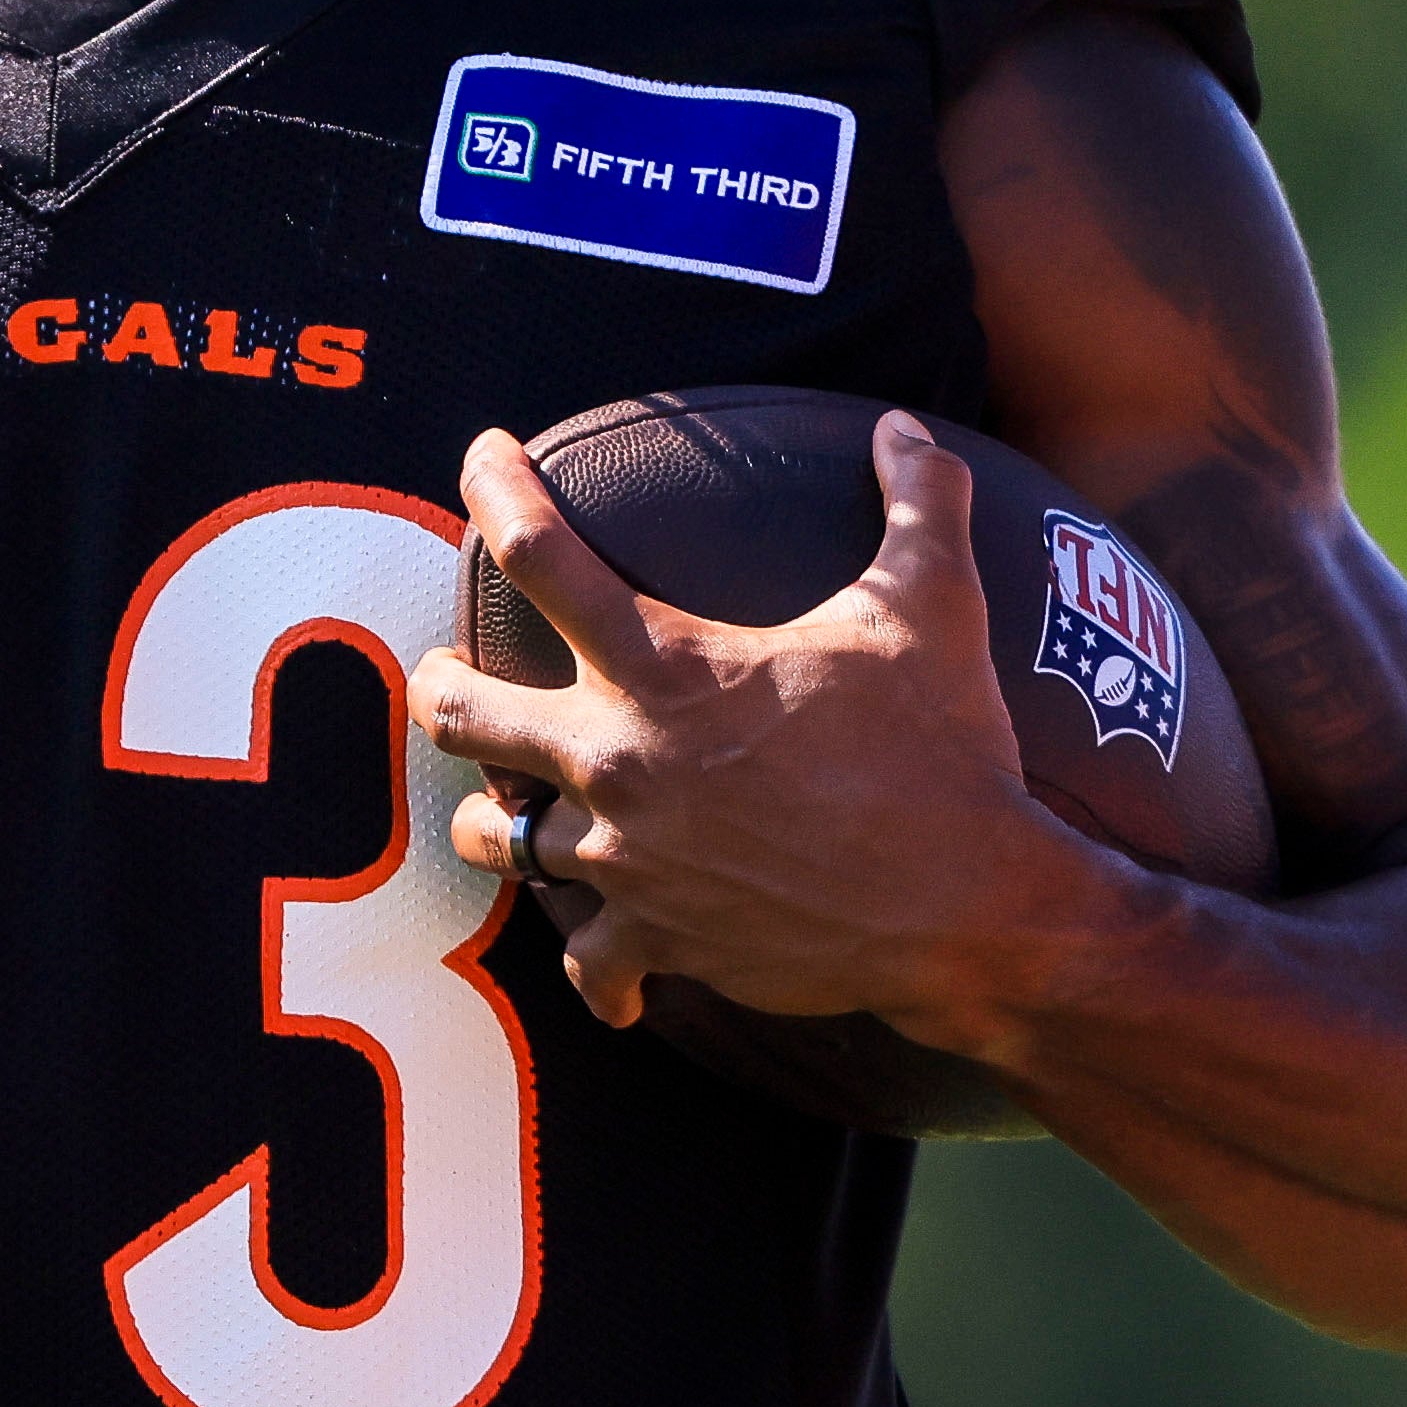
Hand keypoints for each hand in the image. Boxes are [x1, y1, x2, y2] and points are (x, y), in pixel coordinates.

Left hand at [408, 410, 1110, 1046]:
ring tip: (501, 811)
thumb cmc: (942, 753)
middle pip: (460, 711)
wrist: (970, 907)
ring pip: (497, 840)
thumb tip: (905, 428)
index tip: (480, 454)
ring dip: (492, 820)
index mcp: (667, 665)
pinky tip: (612, 978)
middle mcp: (620, 759)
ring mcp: (627, 858)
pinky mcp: (659, 939)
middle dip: (437, 684)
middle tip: (441, 670)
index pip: (540, 554)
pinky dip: (598, 969)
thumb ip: (917, 504)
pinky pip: (590, 962)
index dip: (494, 488)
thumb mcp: (933, 609)